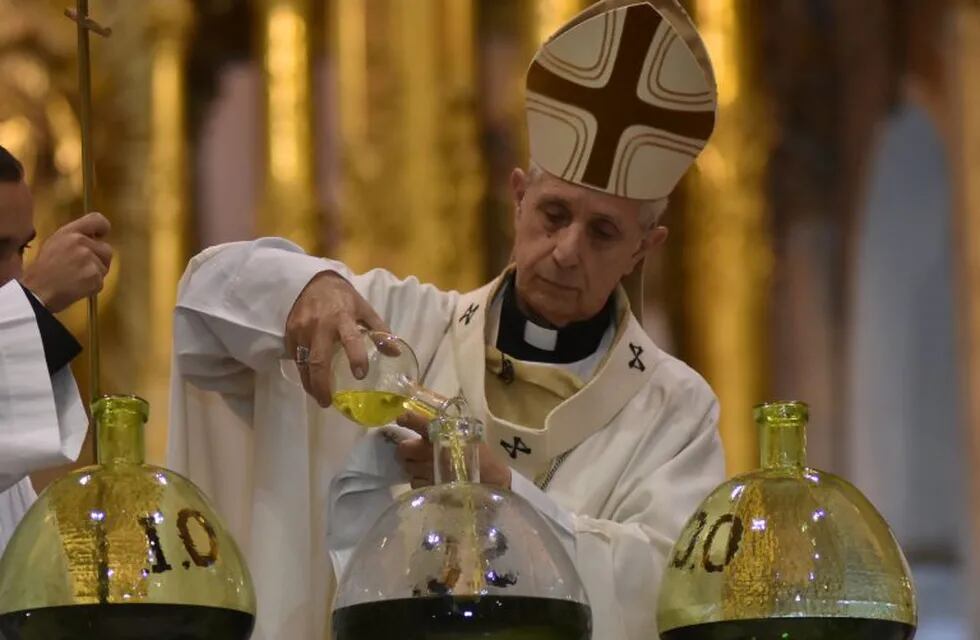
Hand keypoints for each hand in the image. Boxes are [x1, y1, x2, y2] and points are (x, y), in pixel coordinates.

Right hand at [21, 212, 111, 312]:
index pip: (97, 220)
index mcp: (70, 232)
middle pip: (106, 249)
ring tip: (76, 278)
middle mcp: (82, 243)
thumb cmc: (42, 269)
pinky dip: (92, 286)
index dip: (102, 228)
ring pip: (104, 267)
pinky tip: (77, 287)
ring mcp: (90, 261)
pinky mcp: (95, 278)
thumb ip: (74, 238)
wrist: (37, 292)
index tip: (100, 236)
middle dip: (99, 259)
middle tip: (82, 267)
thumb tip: (93, 237)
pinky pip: (100, 281)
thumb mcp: (54, 243)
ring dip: (95, 273)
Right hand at [285, 271, 388, 406]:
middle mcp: (320, 325)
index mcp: (343, 317)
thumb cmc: (343, 297)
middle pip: (319, 359)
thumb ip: (380, 331)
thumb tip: (396, 353)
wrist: (312, 282)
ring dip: (310, 383)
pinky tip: (309, 380)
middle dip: (322, 384)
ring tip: (319, 397)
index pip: (350, 338)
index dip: (356, 357)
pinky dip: (303, 371)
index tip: (361, 375)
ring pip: (304, 363)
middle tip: (327, 402)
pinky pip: (296, 357)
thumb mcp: (365, 309)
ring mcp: (302, 329)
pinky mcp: (289, 332)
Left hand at [394, 411, 512, 489]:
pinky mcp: (429, 487)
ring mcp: (427, 471)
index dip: (406, 420)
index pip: (415, 421)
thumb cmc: (479, 451)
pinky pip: (414, 482)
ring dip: (414, 465)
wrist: (491, 478)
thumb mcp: (466, 428)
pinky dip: (419, 479)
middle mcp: (429, 452)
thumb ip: (446, 415)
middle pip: (403, 449)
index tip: (403, 419)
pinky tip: (430, 477)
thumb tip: (431, 397)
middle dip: (407, 449)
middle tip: (416, 449)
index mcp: (438, 434)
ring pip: (407, 467)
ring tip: (426, 464)